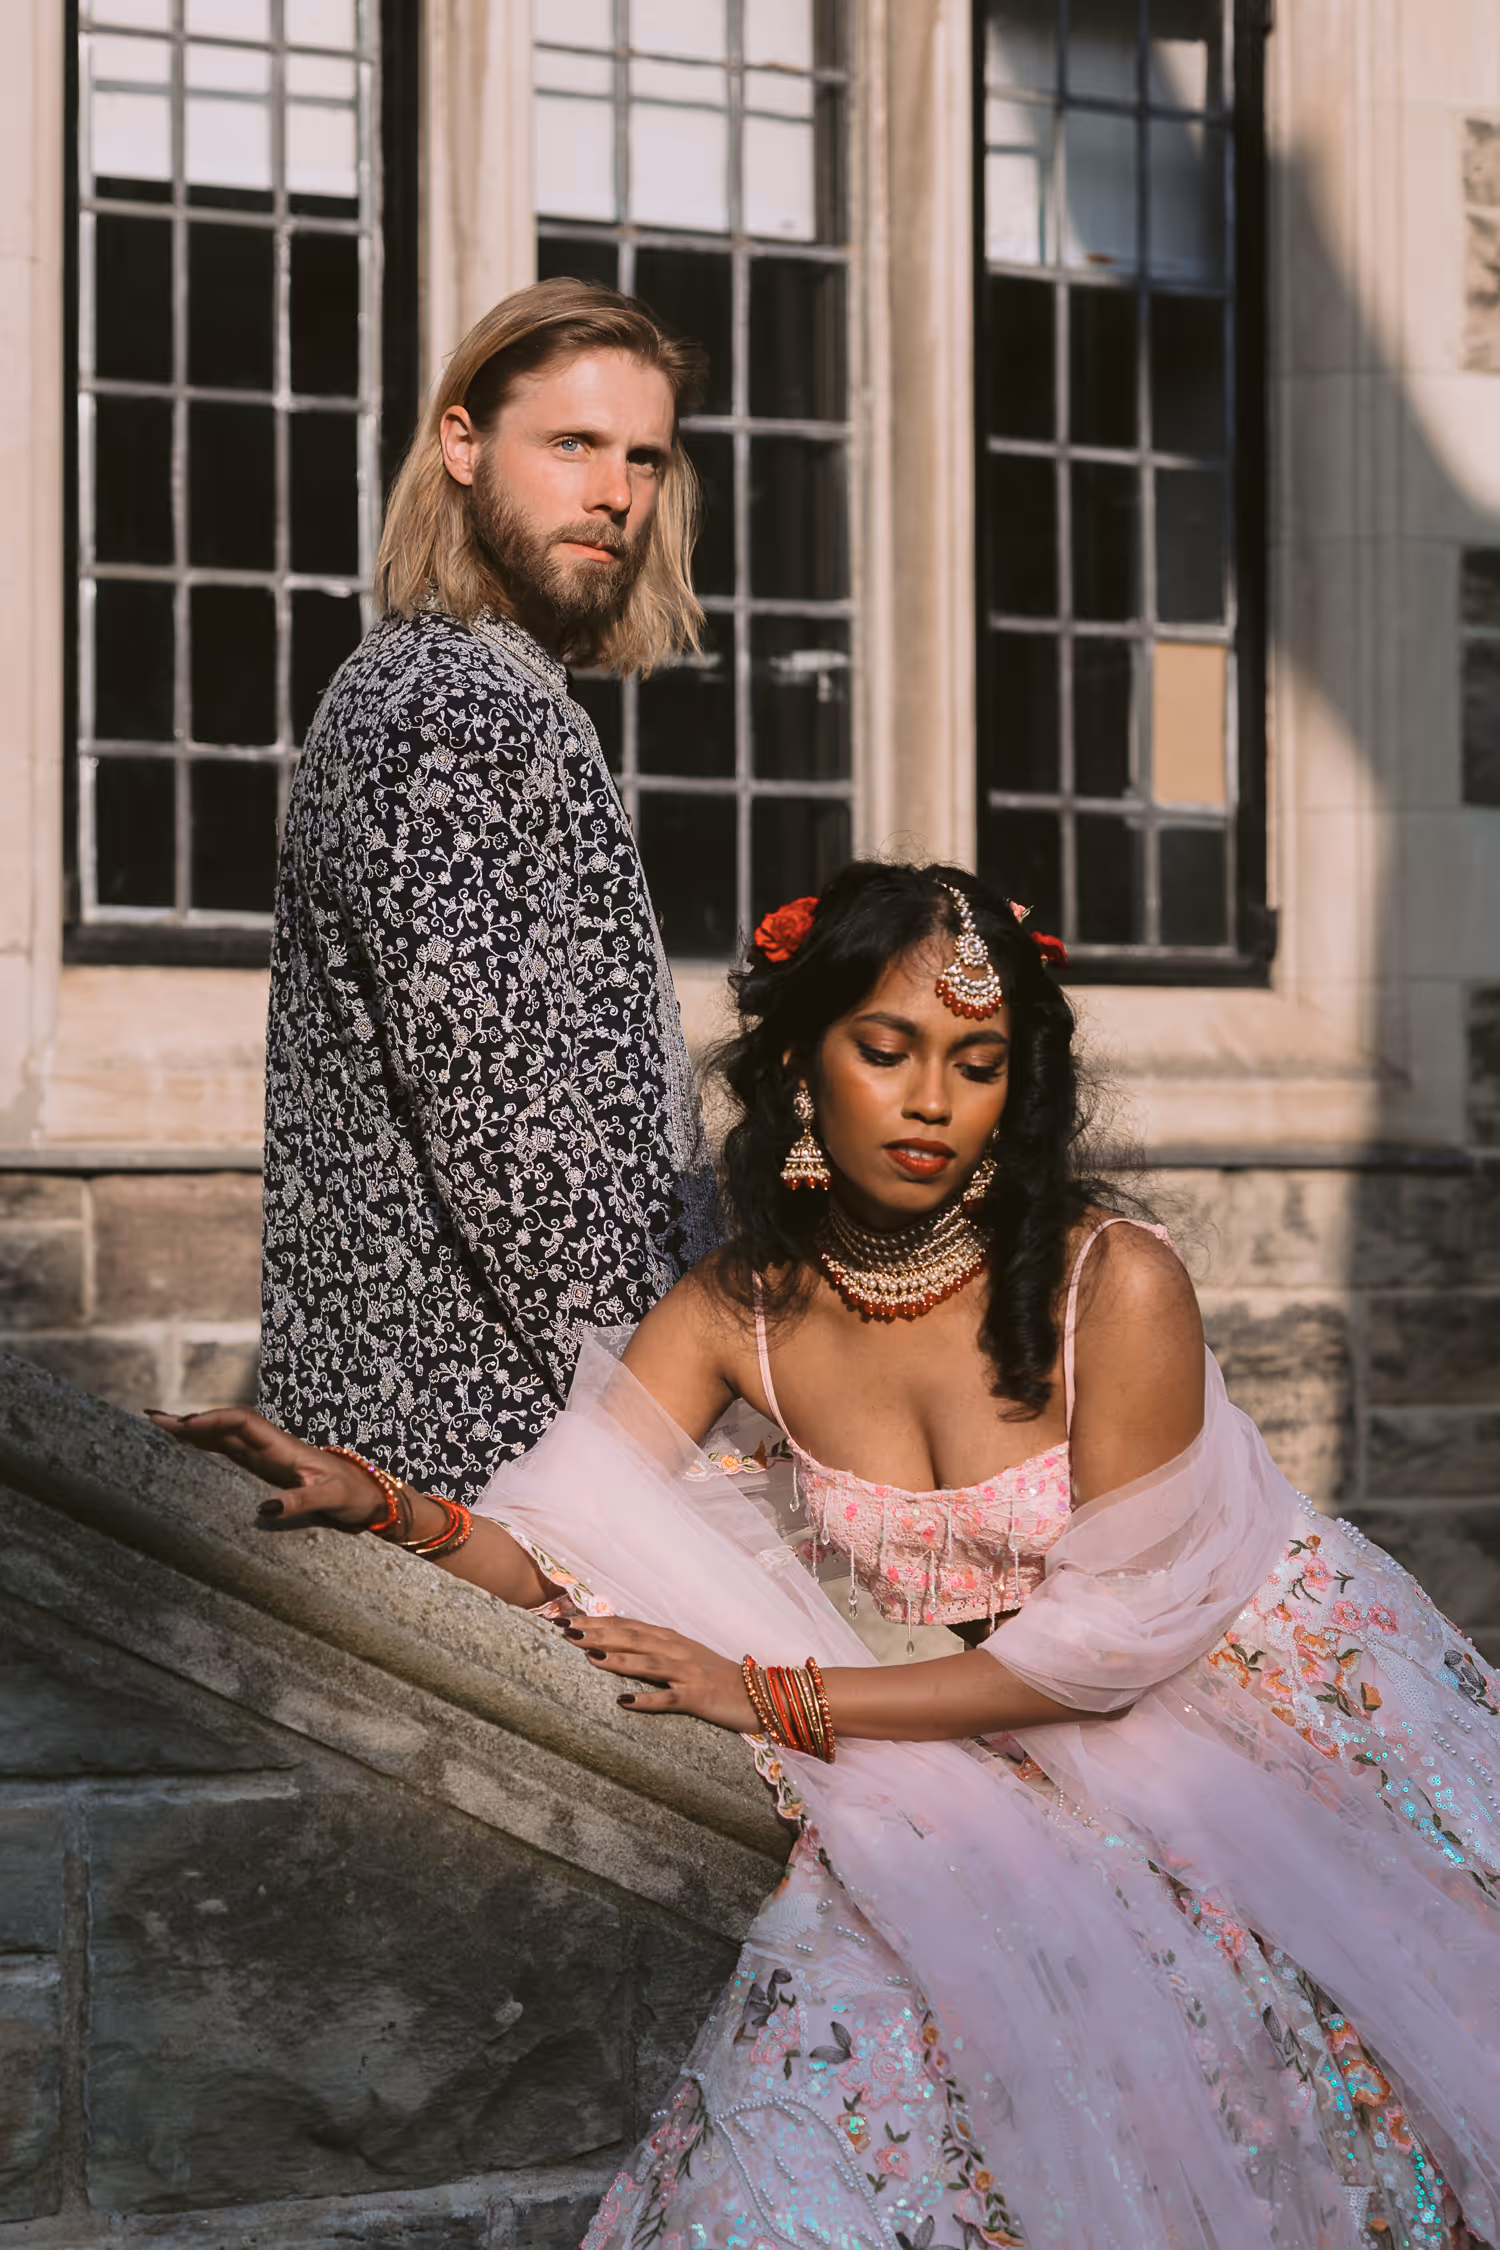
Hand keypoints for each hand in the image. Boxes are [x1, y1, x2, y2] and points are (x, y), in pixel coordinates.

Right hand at [145, 1406, 386, 1529]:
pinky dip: (203, 1447)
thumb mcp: (331, 1499)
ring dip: (192, 1431)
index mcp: (284, 1446)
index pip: (243, 1422)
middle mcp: (271, 1445)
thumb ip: (299, 1502)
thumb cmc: (353, 1493)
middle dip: (191, 1421)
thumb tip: (263, 1508)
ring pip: (223, 1436)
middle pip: (225, 1424)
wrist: (368, 1494)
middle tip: (153, 1420)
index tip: (185, 1424)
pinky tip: (182, 1448)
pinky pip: (228, 1452)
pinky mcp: (263, 1468)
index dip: (213, 1419)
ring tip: (157, 1428)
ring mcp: (265, 1455)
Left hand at [560, 1617, 758, 1733]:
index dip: (597, 1620)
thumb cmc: (718, 1678)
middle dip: (597, 1632)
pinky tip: (625, 1701)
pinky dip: (647, 1699)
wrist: (760, 1694)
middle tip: (565, 1630)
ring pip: (647, 1662)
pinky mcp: (697, 1697)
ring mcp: (687, 1673)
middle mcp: (676, 1650)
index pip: (628, 1625)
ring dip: (617, 1658)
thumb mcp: (685, 1657)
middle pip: (632, 1637)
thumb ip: (655, 1650)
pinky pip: (669, 1699)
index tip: (566, 1618)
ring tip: (589, 1656)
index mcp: (671, 1639)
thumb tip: (619, 1646)